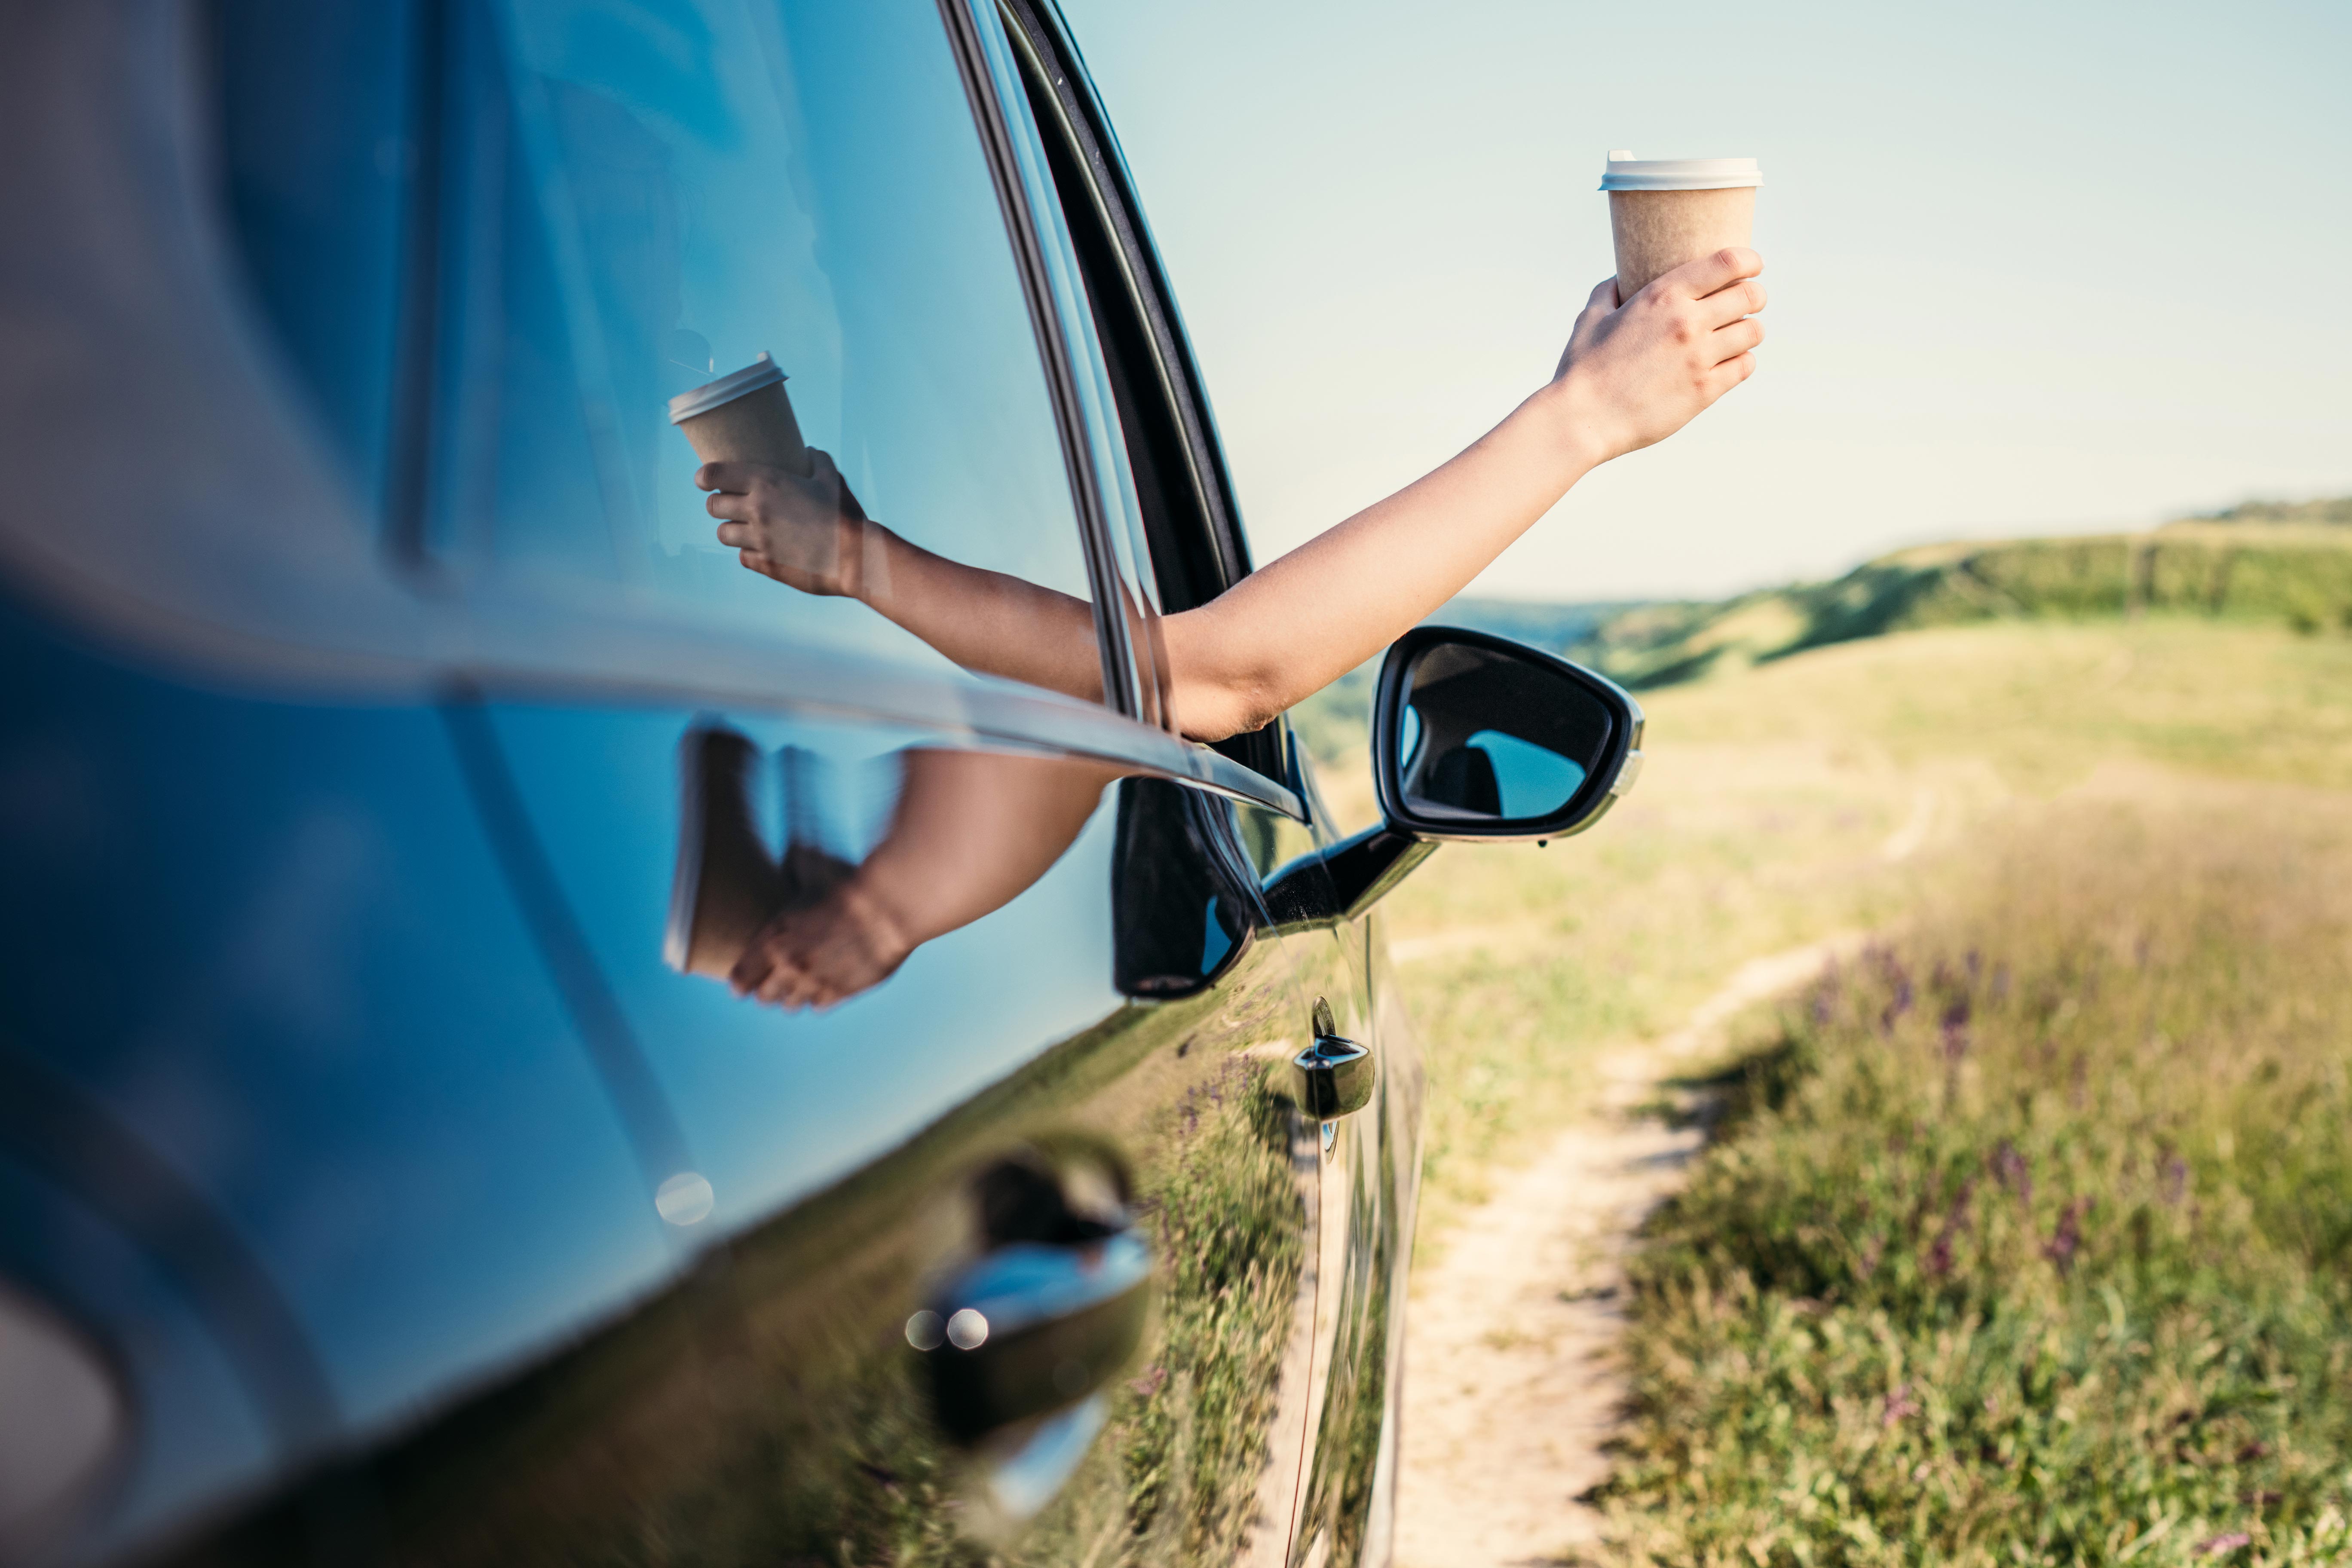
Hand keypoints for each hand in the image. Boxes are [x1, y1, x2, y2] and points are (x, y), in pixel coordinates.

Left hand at [699, 448, 871, 597]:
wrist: (855, 558)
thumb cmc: (845, 515)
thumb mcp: (832, 479)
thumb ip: (818, 460)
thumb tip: (809, 451)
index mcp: (767, 483)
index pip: (715, 474)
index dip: (704, 477)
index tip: (704, 480)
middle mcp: (756, 510)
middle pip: (713, 506)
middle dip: (718, 504)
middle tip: (729, 504)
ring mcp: (759, 540)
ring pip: (723, 534)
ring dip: (731, 530)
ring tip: (743, 529)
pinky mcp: (765, 564)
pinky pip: (743, 557)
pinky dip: (749, 553)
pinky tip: (762, 549)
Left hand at [728, 868, 913, 1009]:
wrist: (886, 908)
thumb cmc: (850, 886)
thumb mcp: (811, 871)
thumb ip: (794, 867)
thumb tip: (790, 850)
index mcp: (774, 938)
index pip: (740, 977)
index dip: (740, 980)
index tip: (741, 982)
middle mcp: (789, 965)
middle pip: (764, 996)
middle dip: (766, 990)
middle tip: (772, 981)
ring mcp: (815, 982)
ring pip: (790, 1005)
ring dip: (792, 995)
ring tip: (799, 983)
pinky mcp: (840, 992)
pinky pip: (817, 1006)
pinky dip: (818, 998)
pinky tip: (823, 984)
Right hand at [1546, 247, 1765, 464]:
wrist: (1582, 420)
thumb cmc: (1582, 369)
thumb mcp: (1591, 317)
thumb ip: (1609, 291)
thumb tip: (1619, 279)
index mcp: (1663, 295)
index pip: (1729, 262)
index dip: (1749, 260)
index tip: (1752, 266)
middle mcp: (1687, 321)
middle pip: (1750, 295)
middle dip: (1754, 296)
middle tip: (1747, 303)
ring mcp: (1699, 357)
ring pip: (1754, 331)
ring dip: (1748, 331)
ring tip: (1736, 336)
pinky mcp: (1705, 390)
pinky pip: (1745, 366)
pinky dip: (1742, 361)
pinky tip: (1729, 363)